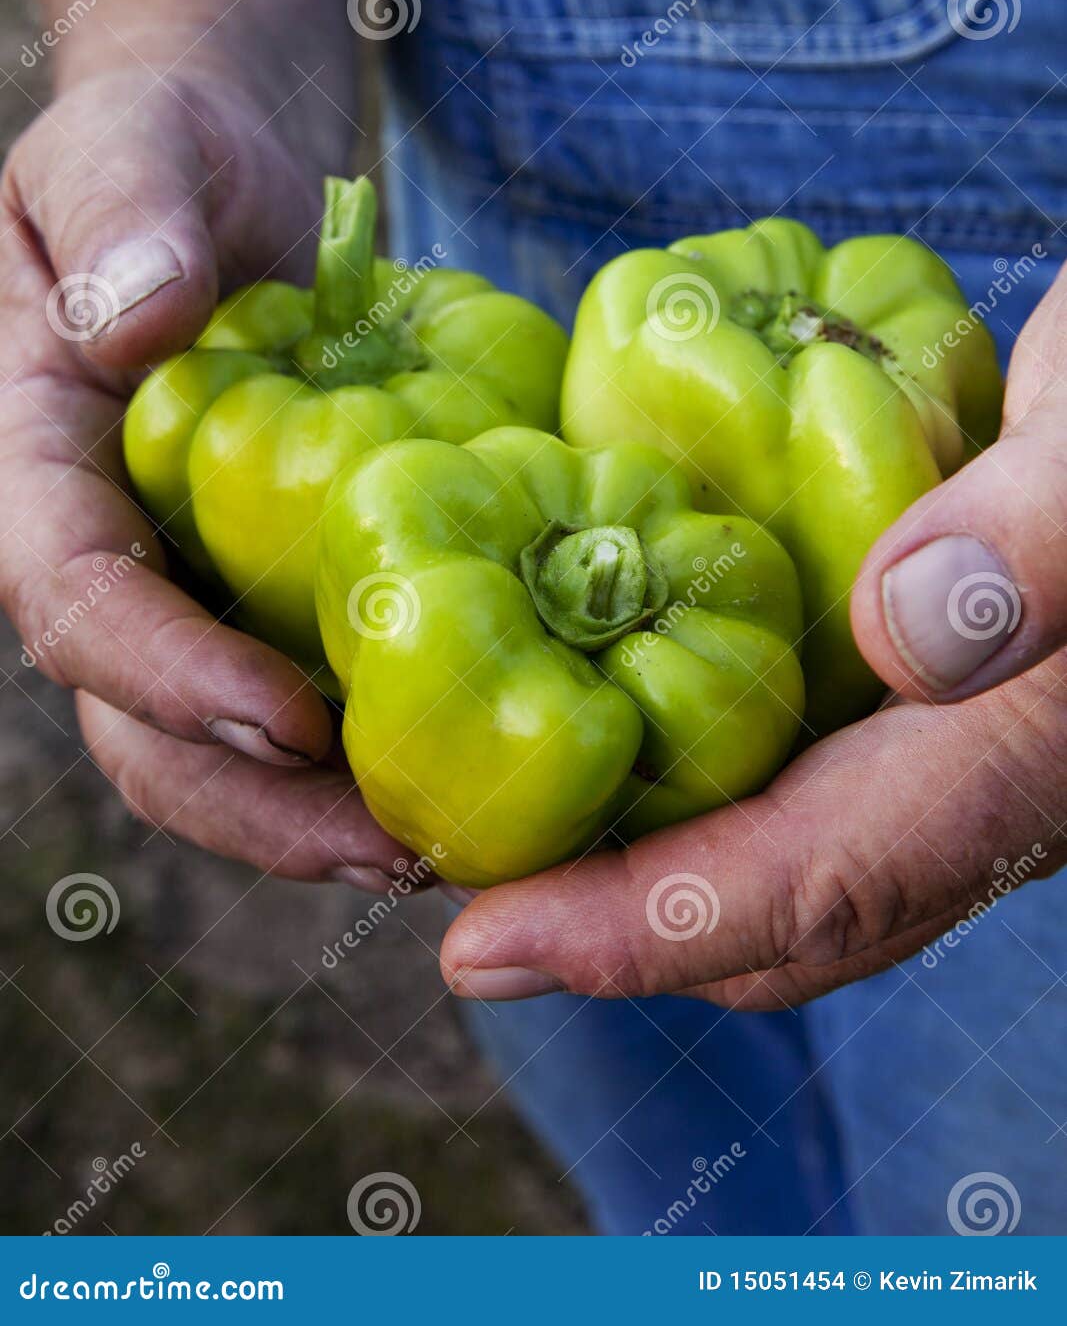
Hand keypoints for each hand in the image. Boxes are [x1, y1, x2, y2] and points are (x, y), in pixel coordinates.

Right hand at [0, 66, 415, 891]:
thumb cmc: (162, 143)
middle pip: (140, 724)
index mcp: (29, 463)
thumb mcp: (128, 140)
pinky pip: (291, 697)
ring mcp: (175, 582)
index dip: (165, 675)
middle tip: (390, 848)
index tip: (287, 723)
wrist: (217, 179)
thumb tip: (143, 321)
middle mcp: (91, 550)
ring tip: (439, 853)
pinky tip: (462, 774)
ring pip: (212, 750)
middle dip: (254, 805)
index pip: (73, 597)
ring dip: (311, 819)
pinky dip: (362, 753)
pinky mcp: (254, 589)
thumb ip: (122, 214)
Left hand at [439, 265, 1066, 1004]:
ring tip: (489, 822)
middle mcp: (977, 784)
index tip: (479, 949)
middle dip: (611, 929)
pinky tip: (602, 710)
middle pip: (778, 917)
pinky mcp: (924, 689)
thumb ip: (1041, 543)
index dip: (642, 932)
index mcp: (1020, 758)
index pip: (811, 886)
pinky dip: (686, 779)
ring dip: (638, 864)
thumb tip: (897, 636)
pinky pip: (792, 779)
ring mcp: (952, 748)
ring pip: (778, 860)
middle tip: (448, 885)